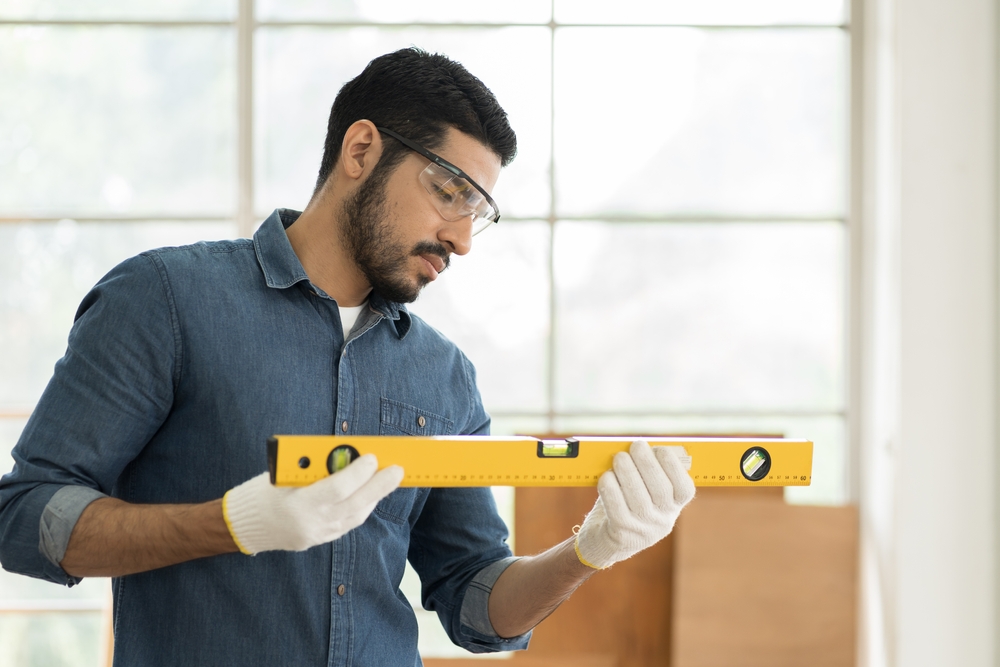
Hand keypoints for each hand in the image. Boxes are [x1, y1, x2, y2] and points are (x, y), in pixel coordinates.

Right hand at [222, 454, 402, 554]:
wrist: (243, 526)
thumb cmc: (261, 492)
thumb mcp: (282, 473)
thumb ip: (313, 466)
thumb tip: (346, 453)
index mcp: (297, 504)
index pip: (336, 488)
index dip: (358, 473)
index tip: (372, 457)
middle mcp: (310, 523)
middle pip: (354, 504)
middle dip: (379, 485)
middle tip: (397, 470)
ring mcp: (317, 535)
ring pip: (356, 515)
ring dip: (375, 496)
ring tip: (389, 479)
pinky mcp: (320, 539)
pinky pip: (349, 523)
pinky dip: (362, 507)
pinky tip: (371, 494)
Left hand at [574, 440, 694, 569]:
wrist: (606, 540)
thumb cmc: (626, 504)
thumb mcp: (645, 491)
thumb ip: (648, 471)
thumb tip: (644, 446)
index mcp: (674, 507)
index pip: (684, 489)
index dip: (674, 467)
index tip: (660, 450)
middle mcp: (662, 521)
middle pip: (661, 490)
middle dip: (648, 463)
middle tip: (637, 446)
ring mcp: (643, 530)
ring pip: (638, 498)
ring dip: (628, 472)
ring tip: (619, 458)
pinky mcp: (621, 534)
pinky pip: (617, 508)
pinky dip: (611, 488)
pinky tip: (606, 476)